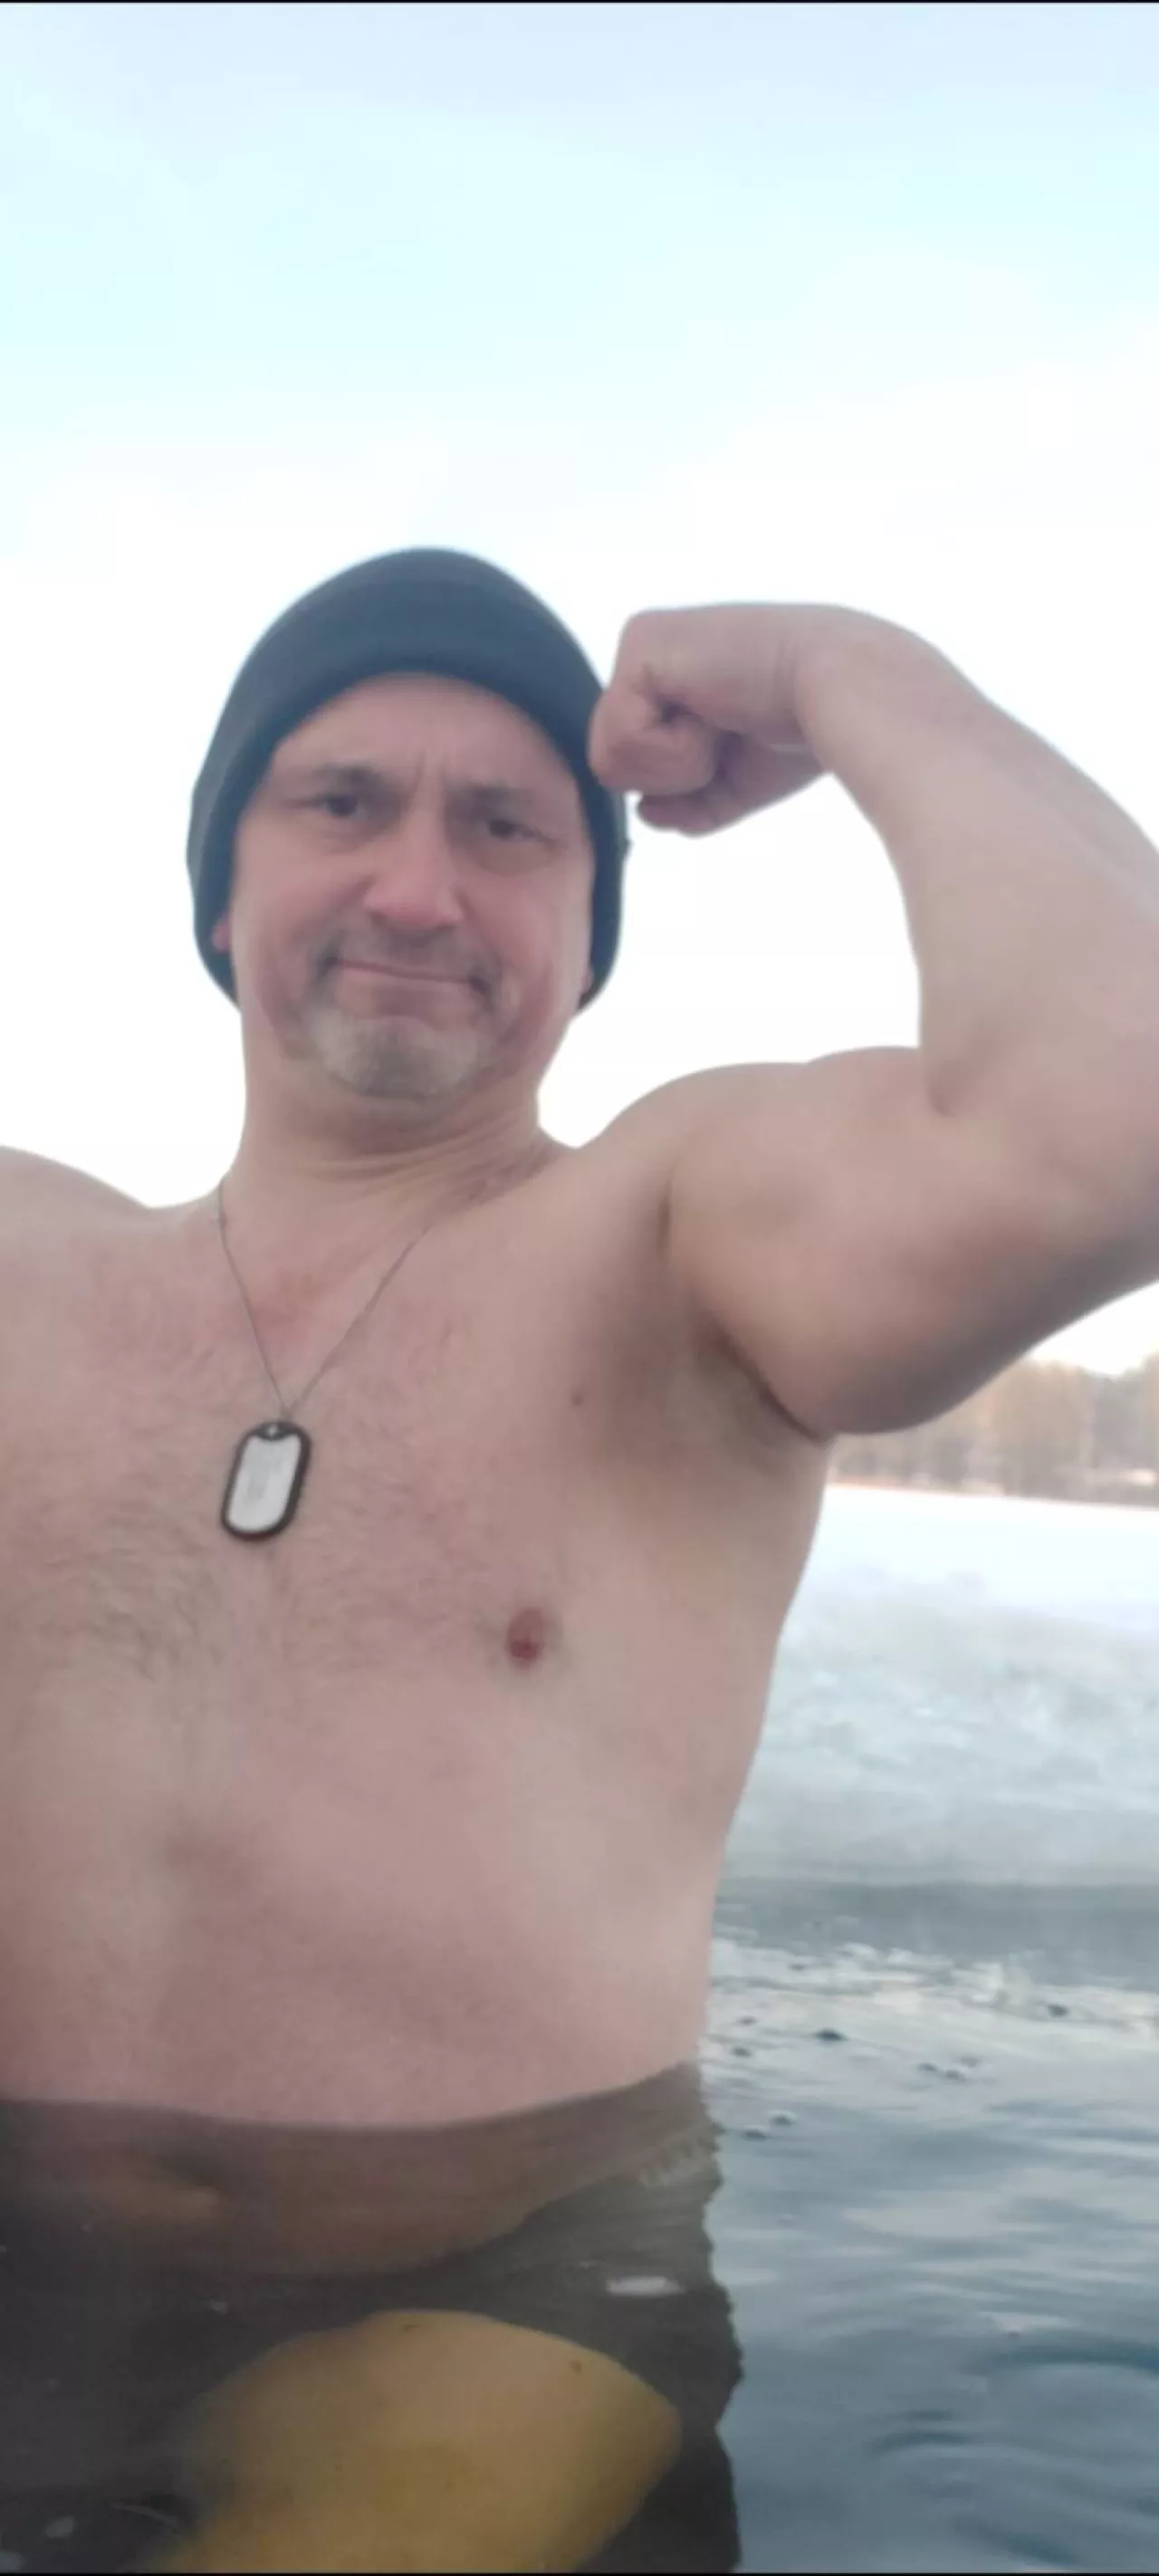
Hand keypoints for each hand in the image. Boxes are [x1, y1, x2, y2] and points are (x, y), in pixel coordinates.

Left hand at [588, 603, 828, 834]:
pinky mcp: (641, 644)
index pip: (633, 761)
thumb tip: (645, 812)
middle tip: (728, 733)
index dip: (680, 780)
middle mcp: (649, 653)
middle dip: (671, 775)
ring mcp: (641, 644)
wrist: (844, 693)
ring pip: (608, 757)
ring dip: (676, 764)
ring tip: (725, 721)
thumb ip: (689, 801)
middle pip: (610, 762)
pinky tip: (717, 714)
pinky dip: (674, 750)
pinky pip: (623, 738)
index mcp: (670, 678)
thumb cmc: (803, 733)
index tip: (736, 741)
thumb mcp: (736, 780)